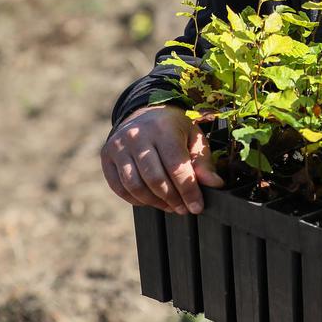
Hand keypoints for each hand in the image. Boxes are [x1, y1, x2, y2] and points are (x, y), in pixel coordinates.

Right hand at [100, 104, 222, 213]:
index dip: (188, 190)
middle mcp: (137, 136)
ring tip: (170, 206)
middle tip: (184, 208)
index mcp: (163, 128)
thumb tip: (215, 185)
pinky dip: (137, 199)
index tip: (197, 206)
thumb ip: (203, 162)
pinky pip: (120, 188)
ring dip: (155, 202)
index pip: (176, 166)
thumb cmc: (174, 128)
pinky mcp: (106, 157)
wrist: (144, 113)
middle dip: (172, 199)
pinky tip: (152, 200)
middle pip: (155, 179)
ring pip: (135, 186)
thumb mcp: (193, 138)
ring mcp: (118, 146)